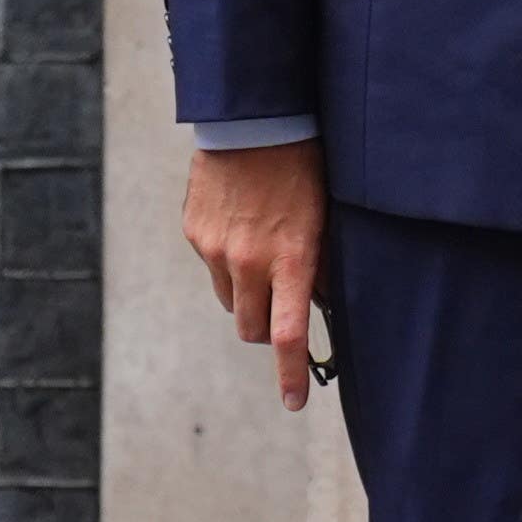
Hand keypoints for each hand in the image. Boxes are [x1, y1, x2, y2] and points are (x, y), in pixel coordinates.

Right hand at [184, 138, 327, 411]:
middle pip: (251, 328)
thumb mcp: (326, 217)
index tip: (296, 400)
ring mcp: (216, 249)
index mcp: (290, 260)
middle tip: (281, 308)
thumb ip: (320, 264)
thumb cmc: (305, 166)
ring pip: (230, 299)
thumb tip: (318, 300)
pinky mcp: (195, 232)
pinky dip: (227, 260)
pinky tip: (243, 225)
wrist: (254, 120)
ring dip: (247, 294)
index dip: (291, 373)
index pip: (288, 334)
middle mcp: (249, 262)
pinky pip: (212, 265)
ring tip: (263, 255)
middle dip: (265, 329)